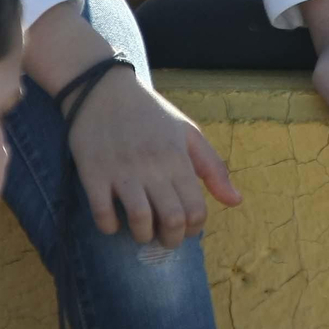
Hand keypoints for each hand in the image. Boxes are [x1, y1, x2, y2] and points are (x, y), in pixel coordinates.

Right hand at [24, 2, 240, 248]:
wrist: (102, 89)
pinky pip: (102, 212)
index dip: (194, 228)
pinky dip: (109, 226)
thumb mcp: (187, 133)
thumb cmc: (149, 113)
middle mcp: (152, 166)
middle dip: (171, 239)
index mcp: (177, 157)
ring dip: (142, 236)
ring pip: (139, 220)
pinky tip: (114, 223)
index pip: (195, 208)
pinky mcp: (93, 173)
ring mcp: (121, 170)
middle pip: (171, 219)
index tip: (186, 228)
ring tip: (142, 233)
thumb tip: (235, 202)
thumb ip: (213, 168)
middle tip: (165, 238)